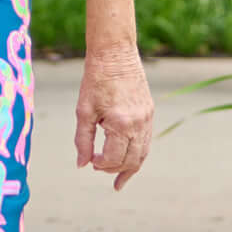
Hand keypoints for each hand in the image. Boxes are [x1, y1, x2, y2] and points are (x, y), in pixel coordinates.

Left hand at [74, 48, 153, 190]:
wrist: (114, 53)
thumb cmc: (95, 80)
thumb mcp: (83, 111)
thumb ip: (83, 140)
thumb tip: (82, 165)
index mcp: (120, 124)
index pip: (113, 158)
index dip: (100, 164)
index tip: (90, 161)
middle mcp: (138, 124)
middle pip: (131, 161)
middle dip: (115, 170)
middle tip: (99, 169)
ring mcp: (147, 118)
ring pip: (142, 153)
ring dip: (130, 166)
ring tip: (119, 178)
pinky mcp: (150, 112)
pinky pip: (146, 140)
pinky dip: (137, 152)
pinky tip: (128, 158)